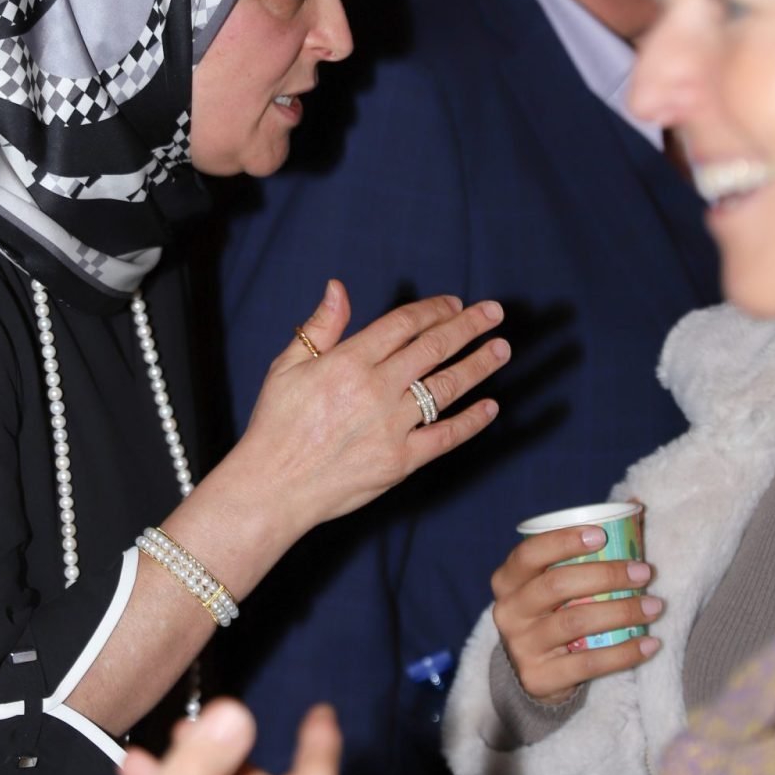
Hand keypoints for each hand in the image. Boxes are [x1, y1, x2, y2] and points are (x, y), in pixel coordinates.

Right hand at [210, 280, 508, 562]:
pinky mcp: (400, 461)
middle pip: (433, 348)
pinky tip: (490, 406)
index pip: (403, 325)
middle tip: (493, 313)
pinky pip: (445, 437)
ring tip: (501, 349)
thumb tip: (338, 287)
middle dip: (468, 327)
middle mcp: (376, 390)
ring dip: (478, 365)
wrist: (273, 487)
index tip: (455, 303)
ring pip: (446, 387)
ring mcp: (392, 426)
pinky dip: (472, 421)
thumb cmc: (275, 425)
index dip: (433, 310)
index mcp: (348, 362)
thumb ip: (320, 327)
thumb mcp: (286, 367)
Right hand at [490, 523, 661, 703]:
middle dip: (606, 575)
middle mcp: (508, 611)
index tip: (602, 535)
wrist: (535, 673)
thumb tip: (636, 504)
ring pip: (575, 623)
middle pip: (557, 586)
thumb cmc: (553, 612)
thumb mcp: (556, 580)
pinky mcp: (540, 678)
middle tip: (644, 572)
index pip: (530, 553)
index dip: (564, 541)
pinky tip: (650, 643)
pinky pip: (588, 664)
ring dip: (622, 612)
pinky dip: (624, 653)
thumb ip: (588, 547)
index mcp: (508, 580)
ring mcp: (522, 646)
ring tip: (655, 606)